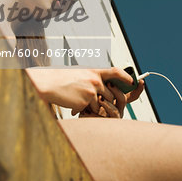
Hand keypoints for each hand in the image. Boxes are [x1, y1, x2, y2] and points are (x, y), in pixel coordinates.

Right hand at [26, 67, 143, 115]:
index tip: (132, 81)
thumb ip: (92, 77)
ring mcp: (92, 90)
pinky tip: (74, 105)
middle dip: (107, 99)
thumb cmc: (62, 78)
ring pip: (102, 103)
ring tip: (80, 101)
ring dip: (94, 105)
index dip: (125, 76)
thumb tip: (101, 83)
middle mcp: (95, 80)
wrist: (49, 83)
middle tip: (97, 100)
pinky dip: (85, 109)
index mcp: (94, 71)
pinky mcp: (86, 101)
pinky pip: (91, 109)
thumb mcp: (80, 73)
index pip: (116, 71)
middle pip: (111, 93)